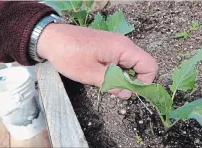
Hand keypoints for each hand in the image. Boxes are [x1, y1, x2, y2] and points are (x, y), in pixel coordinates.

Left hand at [37, 24, 157, 98]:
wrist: (52, 38)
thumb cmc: (69, 54)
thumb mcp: (91, 74)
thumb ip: (113, 84)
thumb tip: (129, 94)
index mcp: (123, 48)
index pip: (150, 66)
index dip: (144, 82)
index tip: (128, 91)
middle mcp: (123, 45)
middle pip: (141, 66)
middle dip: (131, 81)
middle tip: (112, 88)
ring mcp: (116, 45)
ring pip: (130, 66)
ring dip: (121, 77)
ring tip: (103, 80)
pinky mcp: (109, 48)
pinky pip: (120, 62)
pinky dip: (115, 72)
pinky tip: (100, 74)